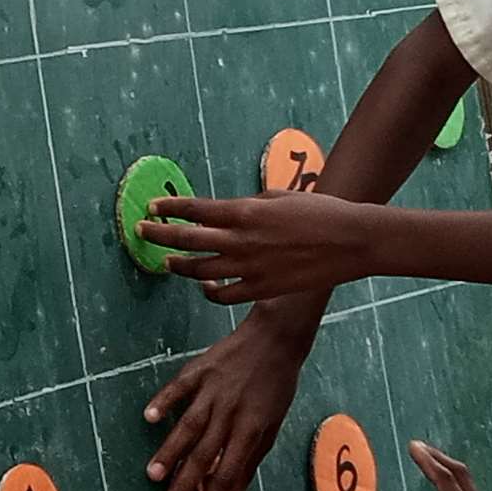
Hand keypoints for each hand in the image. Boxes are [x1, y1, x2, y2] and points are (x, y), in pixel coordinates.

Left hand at [138, 191, 383, 306]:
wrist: (350, 241)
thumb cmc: (320, 211)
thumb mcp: (280, 196)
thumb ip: (249, 205)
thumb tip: (227, 210)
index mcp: (245, 212)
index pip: (195, 210)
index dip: (170, 208)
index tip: (153, 207)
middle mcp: (241, 240)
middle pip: (187, 239)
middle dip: (159, 234)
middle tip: (142, 232)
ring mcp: (249, 267)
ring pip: (199, 269)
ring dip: (178, 265)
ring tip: (166, 262)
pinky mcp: (261, 289)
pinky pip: (223, 294)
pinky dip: (208, 290)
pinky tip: (203, 284)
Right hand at [141, 311, 307, 490]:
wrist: (276, 339)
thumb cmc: (276, 387)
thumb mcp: (271, 427)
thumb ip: (250, 463)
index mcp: (251, 430)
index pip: (228, 473)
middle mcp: (231, 413)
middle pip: (204, 455)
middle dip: (184, 485)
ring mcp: (214, 391)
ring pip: (189, 426)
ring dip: (170, 451)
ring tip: (152, 474)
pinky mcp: (200, 370)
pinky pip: (179, 388)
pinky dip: (164, 401)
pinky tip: (149, 417)